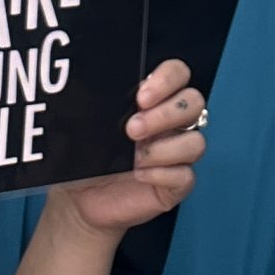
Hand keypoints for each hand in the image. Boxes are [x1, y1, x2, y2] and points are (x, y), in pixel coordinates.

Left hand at [53, 59, 204, 235]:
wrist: (78, 201)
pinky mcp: (174, 185)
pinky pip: (186, 176)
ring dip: (164, 149)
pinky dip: (163, 174)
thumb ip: (97, 105)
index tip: (142, 96)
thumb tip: (93, 90)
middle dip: (166, 113)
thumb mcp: (84, 126)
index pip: (177, 74)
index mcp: (151, 102)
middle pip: (193, 103)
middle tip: (133, 128)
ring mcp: (174, 155)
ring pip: (196, 142)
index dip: (167, 79)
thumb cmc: (84, 159)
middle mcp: (168, 125)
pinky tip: (140, 175)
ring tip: (134, 158)